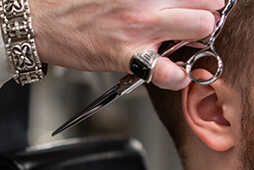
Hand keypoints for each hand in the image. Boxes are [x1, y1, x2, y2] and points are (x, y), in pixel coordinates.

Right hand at [30, 0, 223, 89]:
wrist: (43, 21)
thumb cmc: (82, 4)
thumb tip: (180, 2)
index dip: (208, 1)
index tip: (204, 7)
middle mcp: (149, 2)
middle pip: (210, 5)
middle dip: (210, 17)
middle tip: (199, 26)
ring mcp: (141, 28)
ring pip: (201, 28)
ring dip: (202, 41)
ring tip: (188, 47)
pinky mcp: (129, 57)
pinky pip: (169, 72)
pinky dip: (178, 77)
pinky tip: (175, 73)